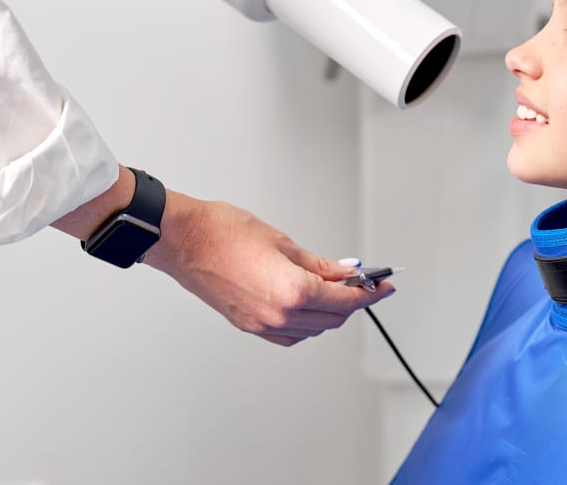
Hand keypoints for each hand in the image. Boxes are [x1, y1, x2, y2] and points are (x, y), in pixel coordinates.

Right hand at [142, 191, 394, 345]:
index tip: (384, 285)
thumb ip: (320, 264)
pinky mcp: (249, 326)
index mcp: (292, 291)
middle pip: (333, 318)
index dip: (369, 293)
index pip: (345, 300)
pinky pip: (291, 334)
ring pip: (314, 329)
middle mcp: (279, 315)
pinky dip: (308, 322)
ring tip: (338, 288)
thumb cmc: (224, 232)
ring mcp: (263, 325)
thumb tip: (346, 271)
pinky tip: (312, 304)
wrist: (182, 240)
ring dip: (332, 313)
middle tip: (365, 283)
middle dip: (353, 302)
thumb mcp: (283, 243)